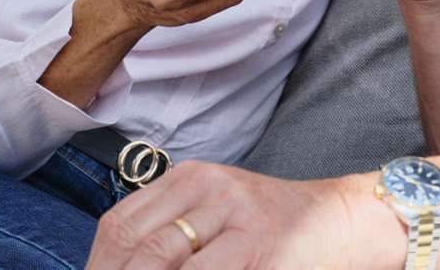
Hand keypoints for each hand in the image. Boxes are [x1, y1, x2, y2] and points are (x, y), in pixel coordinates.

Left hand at [87, 161, 380, 269]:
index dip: (98, 266)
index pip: (119, 225)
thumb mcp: (217, 216)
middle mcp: (209, 186)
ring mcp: (235, 212)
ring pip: (160, 259)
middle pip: (133, 244)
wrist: (342, 220)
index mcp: (191, 178)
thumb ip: (172, 237)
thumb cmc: (275, 228)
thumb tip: (118, 267)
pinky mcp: (259, 243)